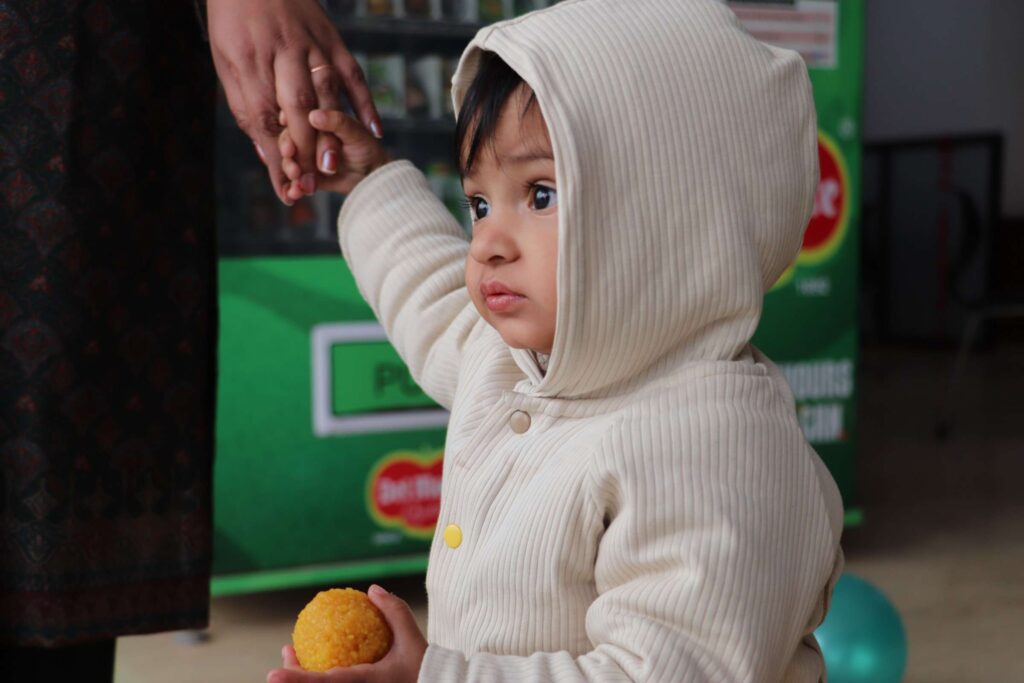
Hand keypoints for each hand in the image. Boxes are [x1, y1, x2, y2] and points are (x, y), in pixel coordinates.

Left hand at [207, 0, 381, 203]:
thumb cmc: (235, 23)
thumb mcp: (227, 63)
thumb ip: (246, 106)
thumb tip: (265, 151)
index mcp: (249, 59)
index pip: (262, 116)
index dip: (274, 156)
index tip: (284, 189)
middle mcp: (283, 51)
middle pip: (296, 106)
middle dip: (303, 150)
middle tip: (310, 185)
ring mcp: (313, 44)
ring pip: (327, 92)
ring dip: (332, 131)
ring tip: (333, 166)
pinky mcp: (333, 38)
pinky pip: (353, 73)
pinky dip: (365, 102)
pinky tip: (374, 129)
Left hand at [267, 584, 425, 682]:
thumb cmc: (424, 671)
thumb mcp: (412, 640)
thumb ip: (394, 611)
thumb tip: (372, 589)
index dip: (296, 681)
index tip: (273, 674)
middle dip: (292, 679)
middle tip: (282, 660)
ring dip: (302, 678)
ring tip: (292, 657)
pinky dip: (318, 678)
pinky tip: (314, 666)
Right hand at [279, 110, 391, 196]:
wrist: (373, 175)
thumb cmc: (367, 148)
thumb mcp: (355, 133)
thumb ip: (337, 123)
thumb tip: (314, 116)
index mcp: (316, 118)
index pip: (295, 120)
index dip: (290, 133)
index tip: (290, 146)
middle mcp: (307, 135)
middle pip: (288, 142)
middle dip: (288, 155)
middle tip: (293, 167)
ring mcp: (305, 155)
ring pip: (289, 161)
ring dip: (290, 172)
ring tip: (297, 181)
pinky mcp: (307, 174)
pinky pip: (295, 180)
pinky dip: (294, 188)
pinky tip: (295, 194)